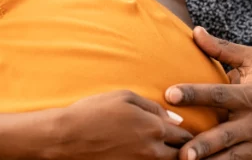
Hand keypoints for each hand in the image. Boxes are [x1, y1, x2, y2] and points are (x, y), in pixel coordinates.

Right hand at [51, 91, 191, 159]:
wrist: (66, 137)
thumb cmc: (93, 112)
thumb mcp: (124, 97)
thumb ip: (154, 107)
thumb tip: (176, 120)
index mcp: (154, 127)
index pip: (184, 135)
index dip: (186, 134)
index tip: (183, 133)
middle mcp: (152, 150)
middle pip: (181, 155)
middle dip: (182, 149)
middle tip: (179, 145)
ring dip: (168, 157)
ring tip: (164, 150)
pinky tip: (146, 155)